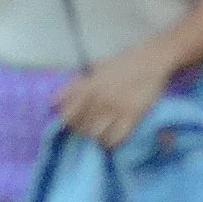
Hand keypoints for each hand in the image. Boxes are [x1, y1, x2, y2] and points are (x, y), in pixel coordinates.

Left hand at [51, 53, 171, 146]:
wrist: (149, 60)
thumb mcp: (95, 71)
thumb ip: (75, 87)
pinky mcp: (134, 116)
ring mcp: (117, 108)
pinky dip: (113, 141)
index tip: (73, 124)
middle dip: (83, 132)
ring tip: (101, 134)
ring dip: (97, 138)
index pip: (69, 115)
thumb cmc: (121, 64)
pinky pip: (118, 138)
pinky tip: (114, 137)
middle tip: (89, 130)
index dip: (68, 123)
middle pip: (82, 128)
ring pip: (97, 135)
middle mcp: (100, 99)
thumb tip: (53, 102)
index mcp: (88, 87)